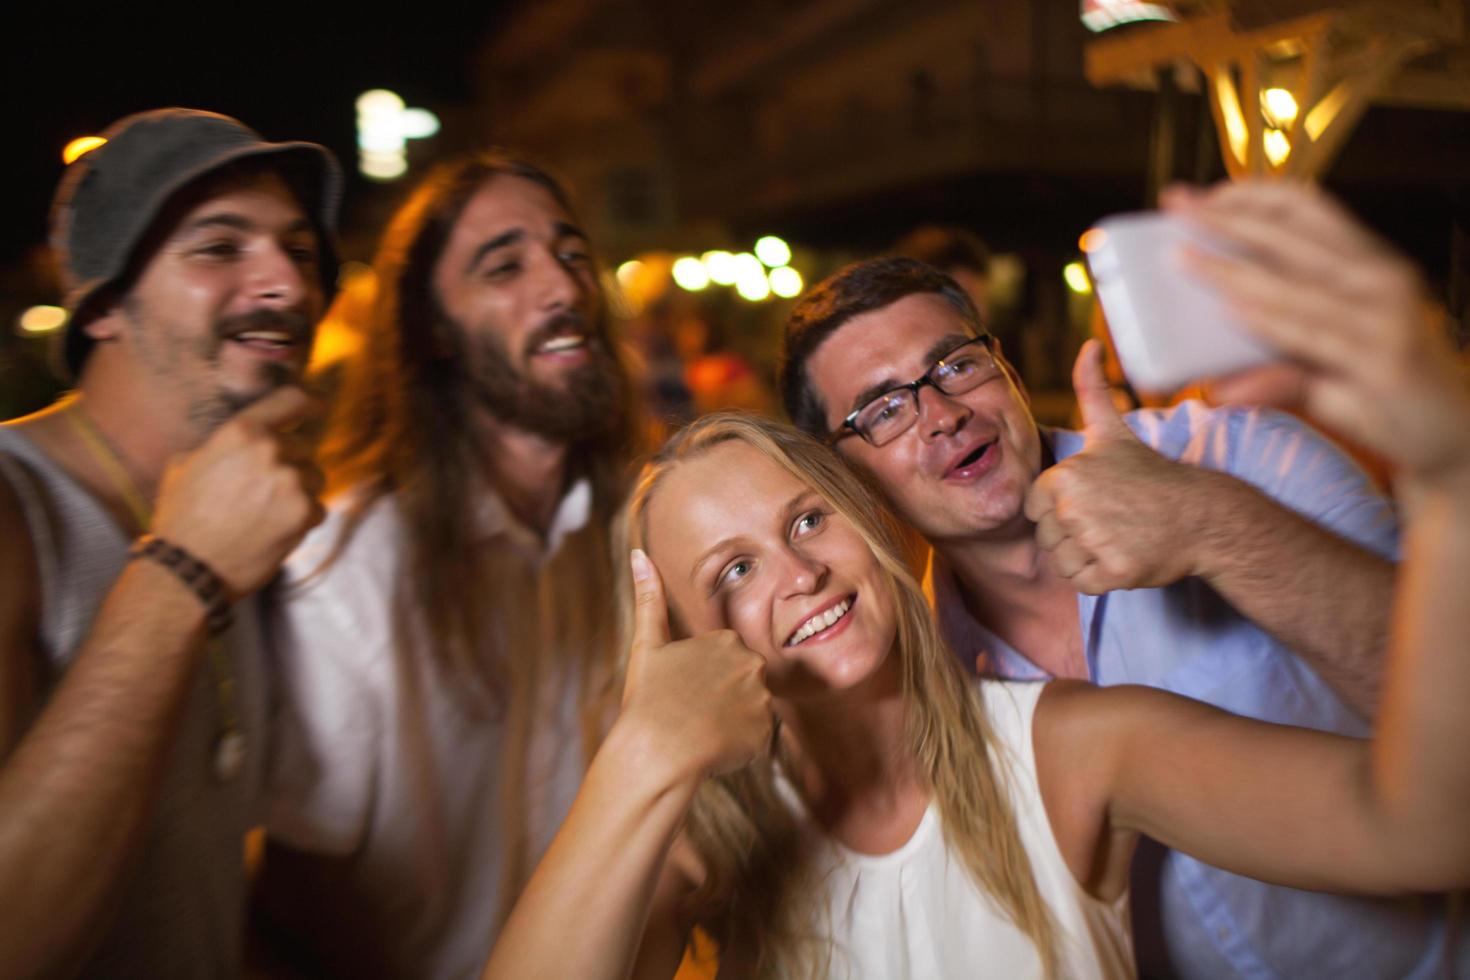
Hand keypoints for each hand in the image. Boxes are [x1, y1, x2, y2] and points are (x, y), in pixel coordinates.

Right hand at [151, 386, 325, 595]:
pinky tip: (273, 531)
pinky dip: (302, 520)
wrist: (188, 566)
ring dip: (299, 492)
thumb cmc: (182, 516)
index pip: (291, 401)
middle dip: (290, 466)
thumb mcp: (188, 463)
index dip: (310, 402)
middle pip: (303, 448)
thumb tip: (247, 439)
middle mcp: (271, 451)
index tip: (319, 407)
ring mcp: (291, 482)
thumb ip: (224, 445)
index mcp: (242, 432)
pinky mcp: (304, 513)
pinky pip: (318, 509)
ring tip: (265, 513)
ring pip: (314, 478)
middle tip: (263, 492)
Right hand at [617, 549, 773, 784]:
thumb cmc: (649, 698)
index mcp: (726, 640)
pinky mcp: (766, 733)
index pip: (724, 661)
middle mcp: (751, 665)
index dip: (703, 679)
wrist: (658, 751)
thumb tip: (639, 554)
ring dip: (730, 723)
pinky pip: (755, 739)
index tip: (684, 693)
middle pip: (741, 684)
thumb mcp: (646, 644)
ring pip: (748, 712)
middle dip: (722, 699)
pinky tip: (714, 748)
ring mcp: (762, 699)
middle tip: (691, 714)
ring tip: (700, 732)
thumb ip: (649, 598)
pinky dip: (738, 746)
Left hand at [1024, 341, 1218, 592]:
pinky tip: (1125, 556)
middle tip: (1112, 521)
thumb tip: (1089, 343)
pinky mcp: (1115, 572)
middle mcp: (1073, 507)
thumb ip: (1092, 389)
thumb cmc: (1152, 475)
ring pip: (1062, 564)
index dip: (1060, 511)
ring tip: (1118, 537)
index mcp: (1063, 476)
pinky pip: (1084, 584)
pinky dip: (1102, 578)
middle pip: (1047, 538)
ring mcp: (1095, 541)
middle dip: (1074, 537)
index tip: (1094, 502)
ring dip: (1087, 558)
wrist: (1202, 515)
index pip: (1034, 510)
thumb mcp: (1113, 430)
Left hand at [1167, 180, 1469, 489]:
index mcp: (1369, 264)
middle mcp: (1381, 280)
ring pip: (1294, 284)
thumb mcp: (1331, 368)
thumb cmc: (1385, 393)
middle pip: (1292, 235)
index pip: (1309, 208)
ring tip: (1182, 259)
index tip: (1202, 195)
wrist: (1453, 438)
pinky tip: (1230, 309)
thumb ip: (1280, 365)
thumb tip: (1220, 387)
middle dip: (1227, 217)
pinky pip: (1312, 335)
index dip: (1253, 194)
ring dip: (1232, 268)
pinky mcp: (1382, 362)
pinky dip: (1268, 320)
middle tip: (1176, 205)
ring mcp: (1385, 319)